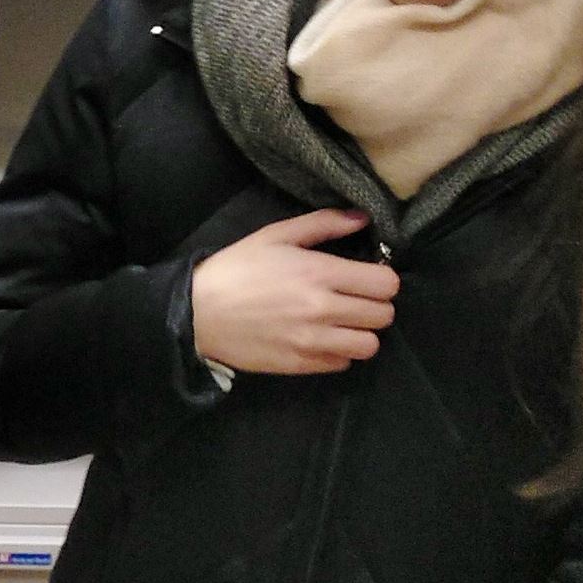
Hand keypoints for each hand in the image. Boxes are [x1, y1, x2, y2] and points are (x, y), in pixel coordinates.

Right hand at [189, 209, 398, 375]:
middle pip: (383, 316)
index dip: (382, 280)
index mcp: (320, 273)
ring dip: (362, 333)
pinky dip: (339, 353)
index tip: (368, 279)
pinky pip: (342, 364)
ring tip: (344, 324)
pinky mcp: (300, 364)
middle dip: (375, 306)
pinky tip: (322, 339)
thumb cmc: (237, 269)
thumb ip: (324, 224)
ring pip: (369, 345)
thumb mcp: (276, 235)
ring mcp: (312, 341)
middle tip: (355, 301)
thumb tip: (363, 218)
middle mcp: (322, 309)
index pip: (385, 284)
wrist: (197, 312)